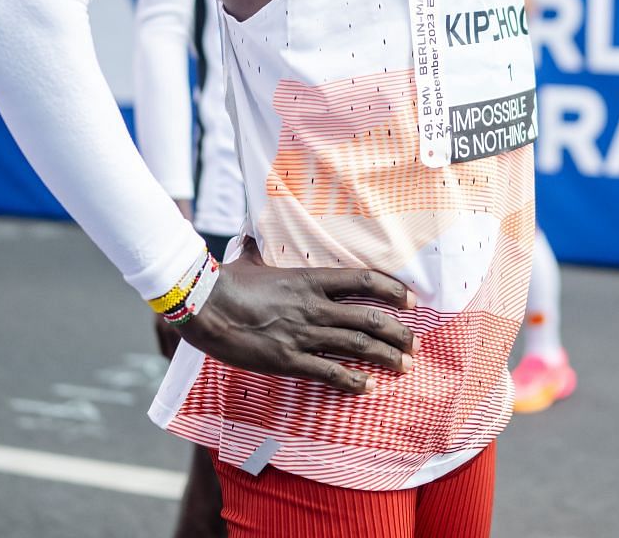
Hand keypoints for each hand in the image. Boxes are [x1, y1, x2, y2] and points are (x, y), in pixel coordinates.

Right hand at [175, 242, 415, 394]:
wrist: (203, 305)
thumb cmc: (226, 280)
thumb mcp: (251, 257)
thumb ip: (261, 246)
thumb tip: (255, 230)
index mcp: (309, 279)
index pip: (363, 281)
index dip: (392, 291)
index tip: (411, 301)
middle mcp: (314, 306)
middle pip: (369, 319)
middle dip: (399, 333)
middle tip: (415, 343)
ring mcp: (302, 334)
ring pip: (357, 346)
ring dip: (386, 358)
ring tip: (405, 366)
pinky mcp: (287, 360)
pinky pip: (328, 372)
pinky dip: (352, 381)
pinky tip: (368, 388)